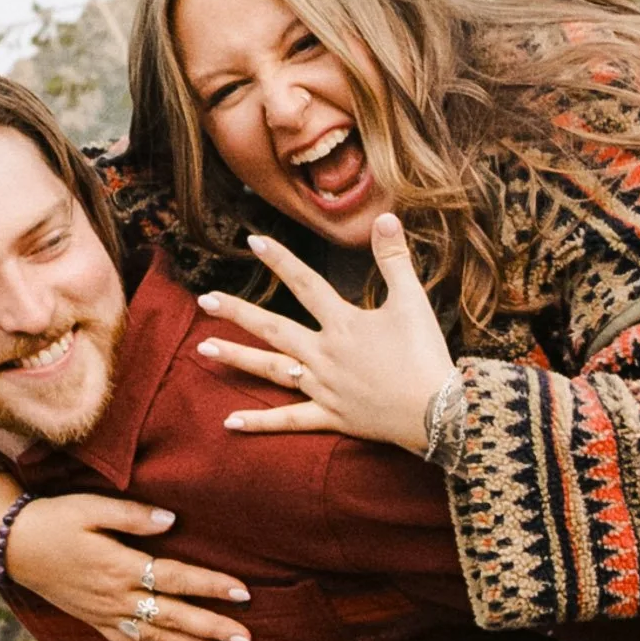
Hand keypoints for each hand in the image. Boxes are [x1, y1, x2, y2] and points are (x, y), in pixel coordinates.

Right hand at [0, 478, 251, 640]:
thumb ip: (132, 516)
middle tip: (247, 640)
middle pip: (173, 617)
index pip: (176, 579)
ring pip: (156, 637)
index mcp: (120, 567)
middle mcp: (116, 597)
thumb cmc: (55, 519)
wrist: (13, 545)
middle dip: (212, 629)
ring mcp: (105, 614)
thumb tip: (172, 521)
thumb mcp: (90, 508)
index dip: (211, 587)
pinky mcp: (95, 621)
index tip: (244, 594)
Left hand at [196, 217, 456, 449]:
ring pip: (271, 370)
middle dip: (237, 312)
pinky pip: (289, 420)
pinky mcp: (331, 416)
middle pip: (273, 328)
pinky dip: (260, 422)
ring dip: (236, 358)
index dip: (279, 260)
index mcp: (343, 324)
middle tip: (204, 300)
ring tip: (202, 349)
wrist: (437, 413)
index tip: (253, 241)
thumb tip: (386, 217)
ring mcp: (323, 387)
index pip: (305, 284)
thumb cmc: (426, 356)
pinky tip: (230, 423)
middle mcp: (324, 354)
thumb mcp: (413, 301)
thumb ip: (394, 259)